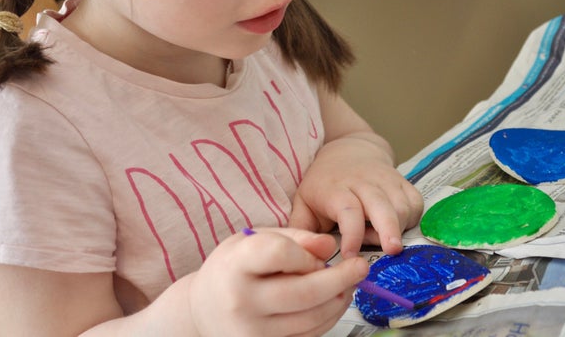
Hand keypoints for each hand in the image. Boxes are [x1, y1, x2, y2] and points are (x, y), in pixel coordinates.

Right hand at [188, 228, 368, 336]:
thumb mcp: (255, 239)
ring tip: (349, 284)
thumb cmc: (233, 268)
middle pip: (303, 293)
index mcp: (235, 265)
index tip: (319, 251)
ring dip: (339, 299)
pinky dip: (328, 318)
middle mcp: (241, 301)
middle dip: (340, 279)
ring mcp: (252, 331)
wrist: (203, 310)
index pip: (279, 253)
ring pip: (311, 317)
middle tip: (361, 267)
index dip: (306, 252)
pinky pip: (308, 335)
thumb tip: (330, 246)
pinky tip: (333, 301)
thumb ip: (294, 238)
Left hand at [289, 134, 423, 257]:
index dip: (352, 234)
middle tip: (392, 251)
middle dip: (388, 229)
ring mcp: (386, 180)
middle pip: (381, 205)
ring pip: (402, 205)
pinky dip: (412, 219)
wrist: (349, 150)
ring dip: (398, 228)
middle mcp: (364, 183)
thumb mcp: (303, 202)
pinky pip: (416, 202)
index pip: (348, 211)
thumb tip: (302, 254)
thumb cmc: (324, 183)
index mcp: (336, 190)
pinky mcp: (403, 182)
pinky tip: (398, 227)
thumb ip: (300, 229)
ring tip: (385, 240)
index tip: (351, 255)